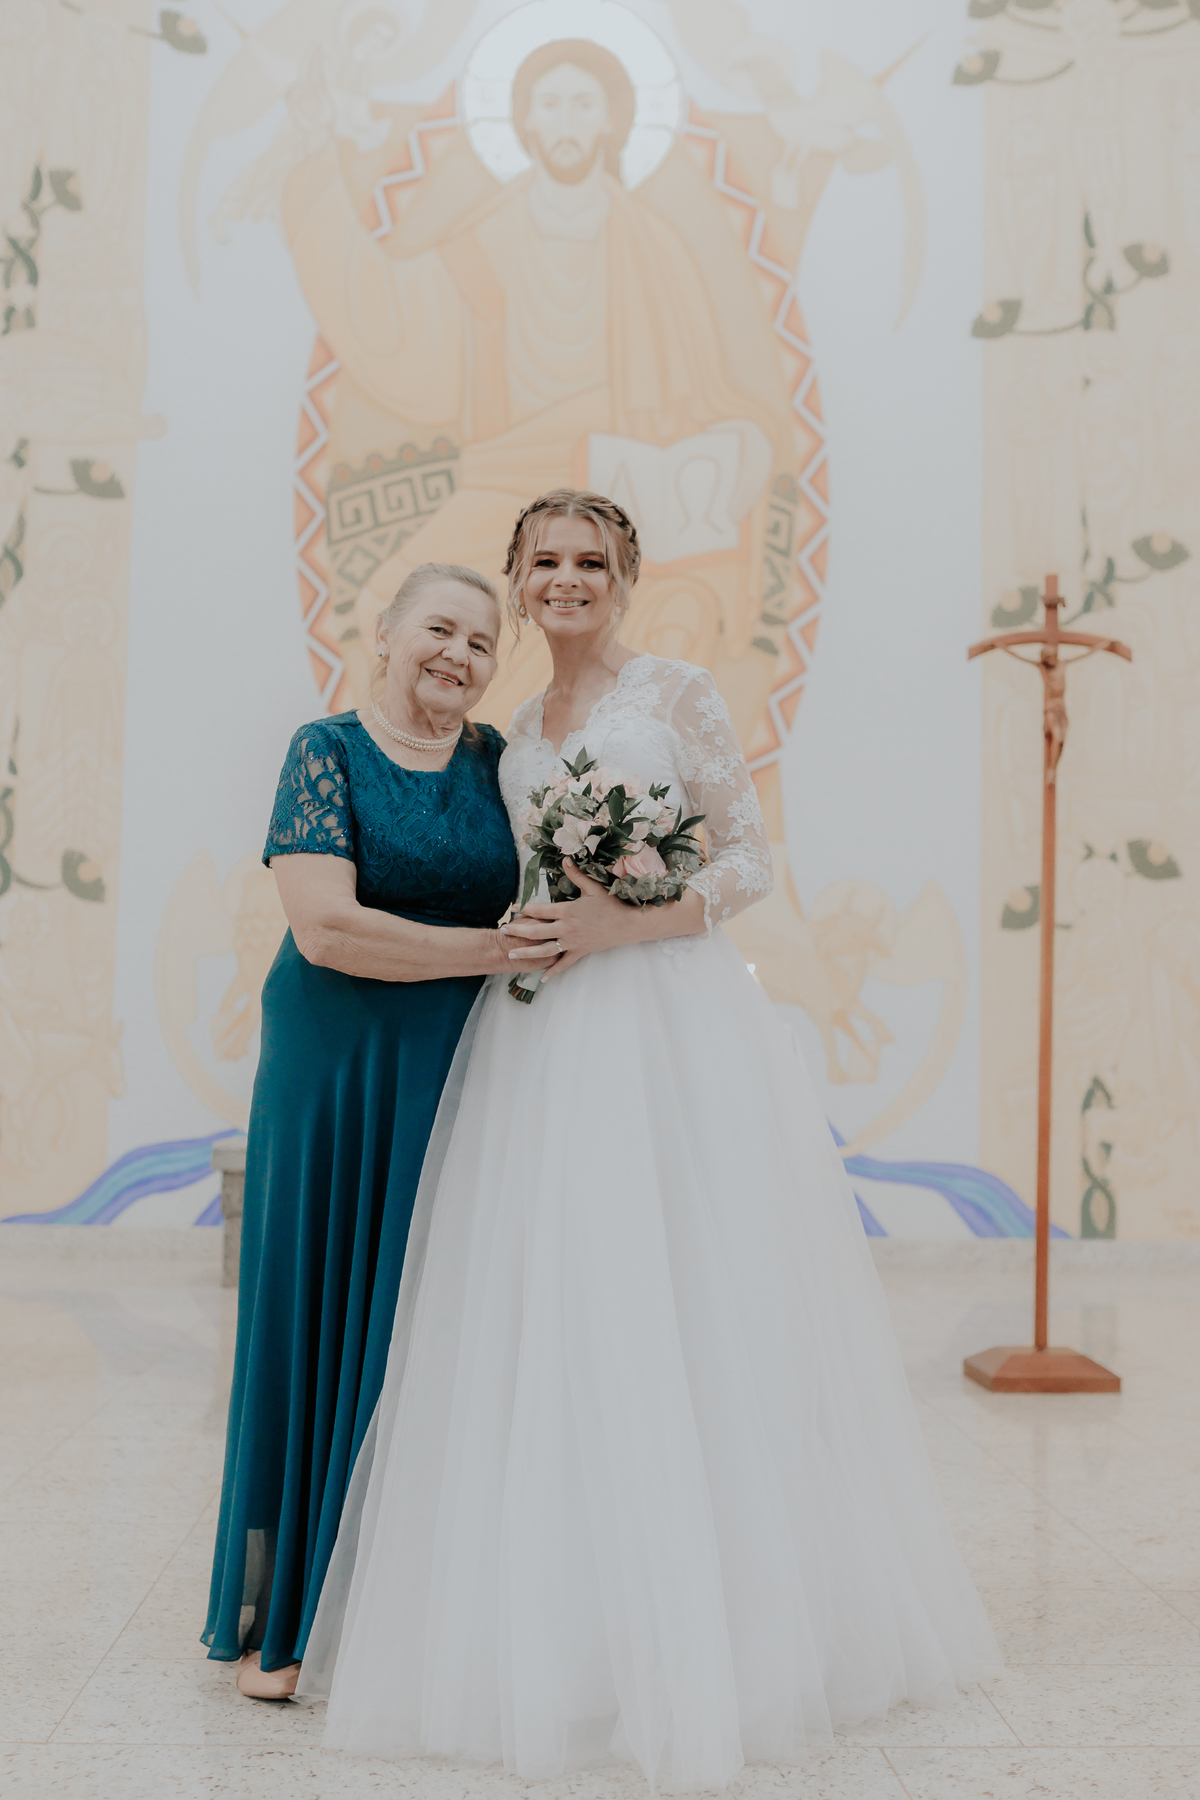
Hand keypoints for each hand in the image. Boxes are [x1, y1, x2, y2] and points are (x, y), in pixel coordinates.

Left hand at [500, 861, 638, 982]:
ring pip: (545, 950)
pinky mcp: (580, 952)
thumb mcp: (593, 888)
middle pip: (536, 931)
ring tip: (512, 955)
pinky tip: (542, 978)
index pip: (540, 910)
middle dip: (518, 931)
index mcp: (567, 911)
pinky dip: (553, 971)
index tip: (512, 908)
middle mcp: (566, 928)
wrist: (627, 925)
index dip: (524, 908)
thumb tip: (565, 859)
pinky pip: (564, 964)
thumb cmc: (611, 905)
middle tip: (502, 932)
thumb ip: (576, 875)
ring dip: (527, 953)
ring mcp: (572, 943)